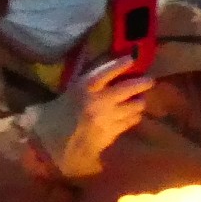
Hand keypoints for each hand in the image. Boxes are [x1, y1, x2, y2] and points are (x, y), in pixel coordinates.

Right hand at [27, 59, 152, 179]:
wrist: (51, 142)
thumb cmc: (57, 115)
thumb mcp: (70, 92)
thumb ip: (88, 83)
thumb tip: (109, 71)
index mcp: (83, 87)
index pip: (106, 71)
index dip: (120, 64)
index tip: (131, 59)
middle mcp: (97, 100)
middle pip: (126, 88)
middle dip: (141, 83)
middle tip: (149, 81)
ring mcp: (105, 118)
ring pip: (131, 107)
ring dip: (139, 103)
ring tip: (141, 101)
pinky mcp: (110, 132)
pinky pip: (128, 122)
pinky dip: (133, 118)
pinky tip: (134, 116)